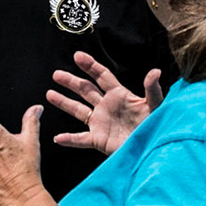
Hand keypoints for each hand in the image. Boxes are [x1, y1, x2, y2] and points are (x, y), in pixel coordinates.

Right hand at [47, 51, 162, 154]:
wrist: (154, 149)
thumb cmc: (157, 126)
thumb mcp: (155, 106)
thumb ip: (152, 89)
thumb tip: (155, 71)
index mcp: (120, 95)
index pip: (102, 76)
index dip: (90, 66)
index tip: (78, 56)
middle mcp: (107, 107)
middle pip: (86, 90)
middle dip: (71, 81)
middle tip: (56, 74)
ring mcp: (101, 123)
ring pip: (79, 110)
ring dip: (64, 102)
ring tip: (49, 94)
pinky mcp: (99, 140)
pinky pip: (81, 139)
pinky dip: (69, 139)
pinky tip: (58, 138)